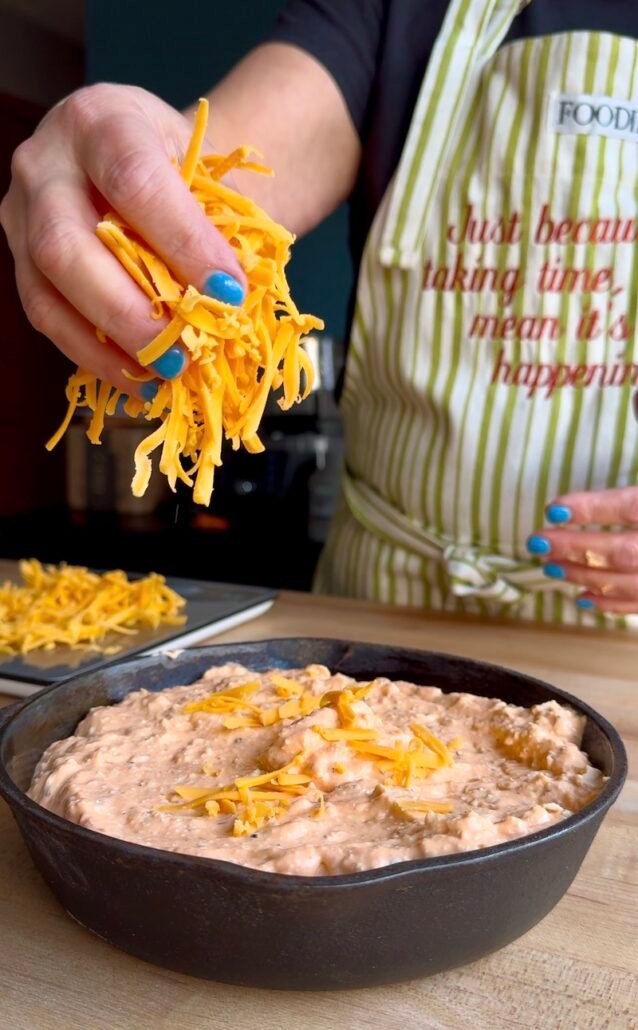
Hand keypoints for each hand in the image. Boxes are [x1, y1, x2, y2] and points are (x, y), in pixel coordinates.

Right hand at [0, 84, 245, 392]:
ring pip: (47, 291)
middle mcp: (45, 163)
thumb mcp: (208, 171)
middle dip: (130, 310)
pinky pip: (48, 319)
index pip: (134, 181)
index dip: (182, 243)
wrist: (147, 156)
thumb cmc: (183, 167)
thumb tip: (229, 302)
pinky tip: (140, 378)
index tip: (228, 292)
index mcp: (101, 120)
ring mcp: (22, 214)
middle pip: (67, 244)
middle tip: (183, 353)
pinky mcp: (22, 262)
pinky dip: (96, 355)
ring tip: (165, 374)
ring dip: (110, 343)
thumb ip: (219, 224)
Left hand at [527, 486, 637, 613]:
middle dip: (576, 548)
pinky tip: (582, 598)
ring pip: (628, 583)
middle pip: (624, 551)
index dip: (591, 508)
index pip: (629, 507)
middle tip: (537, 542)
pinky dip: (610, 603)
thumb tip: (583, 499)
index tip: (553, 510)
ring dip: (584, 576)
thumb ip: (629, 495)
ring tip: (550, 566)